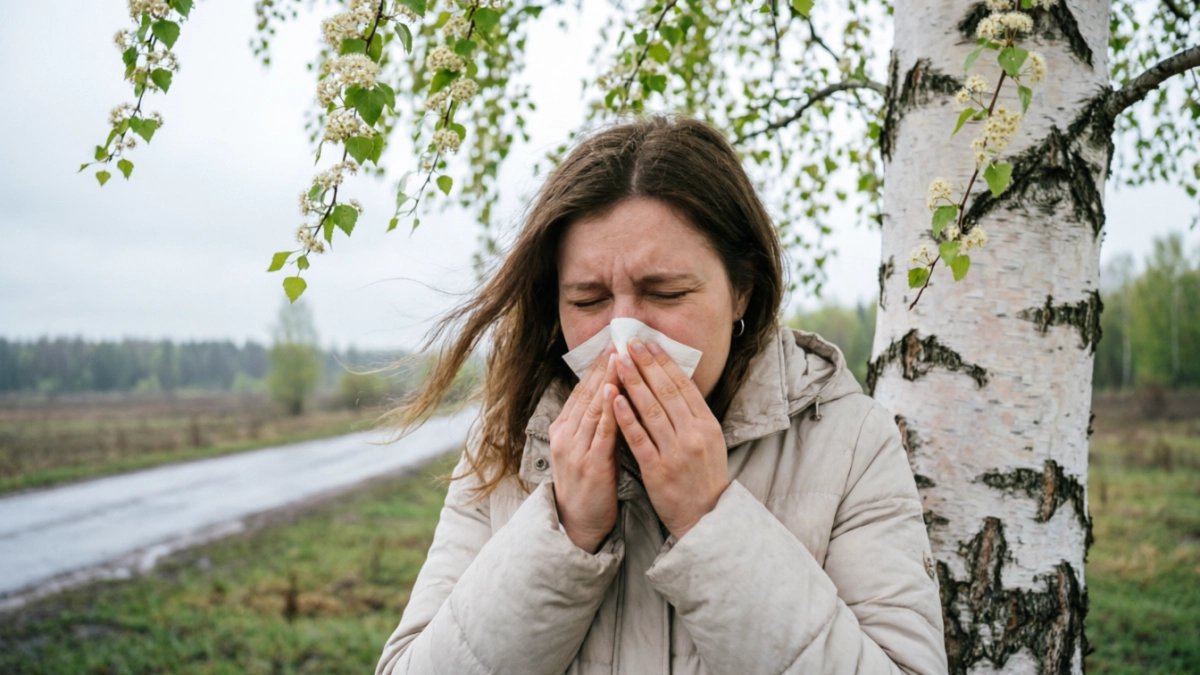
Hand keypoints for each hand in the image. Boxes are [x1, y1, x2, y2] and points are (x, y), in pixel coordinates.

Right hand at [548, 348, 619, 552]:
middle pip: (586, 394)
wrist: (578, 523)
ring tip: (619, 358)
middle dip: (603, 367)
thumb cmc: (589, 485)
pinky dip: (607, 410)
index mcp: (563, 429)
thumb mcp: (589, 448)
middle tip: (618, 342)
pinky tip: (613, 392)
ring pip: (592, 407)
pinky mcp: (589, 464)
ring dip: (606, 381)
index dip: (597, 368)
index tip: (612, 346)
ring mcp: (575, 449)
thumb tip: (616, 396)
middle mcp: (566, 435)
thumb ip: (598, 424)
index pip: (581, 391)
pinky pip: (600, 432)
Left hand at [613, 337, 729, 540]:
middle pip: (666, 392)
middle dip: (645, 364)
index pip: (683, 385)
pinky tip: (614, 399)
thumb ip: (693, 413)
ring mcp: (676, 452)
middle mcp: (693, 434)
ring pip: (651, 410)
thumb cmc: (704, 476)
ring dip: (632, 383)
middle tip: (628, 343)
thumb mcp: (710, 440)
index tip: (648, 343)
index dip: (664, 362)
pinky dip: (626, 417)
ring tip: (618, 362)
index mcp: (707, 424)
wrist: (706, 517)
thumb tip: (673, 380)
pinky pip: (639, 438)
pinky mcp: (658, 470)